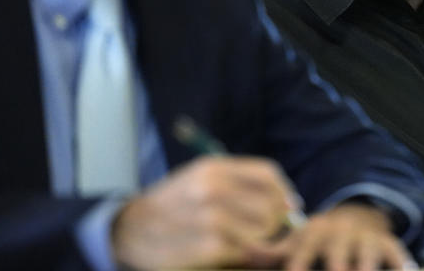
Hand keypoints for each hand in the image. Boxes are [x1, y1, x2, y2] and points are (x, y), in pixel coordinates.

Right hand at [110, 155, 299, 269]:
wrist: (132, 230)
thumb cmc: (175, 204)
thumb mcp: (201, 179)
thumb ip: (241, 185)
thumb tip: (291, 203)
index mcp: (213, 167)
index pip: (267, 174)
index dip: (283, 191)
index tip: (289, 204)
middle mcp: (212, 188)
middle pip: (271, 205)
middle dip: (277, 221)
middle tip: (270, 230)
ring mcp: (211, 218)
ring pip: (264, 231)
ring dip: (263, 240)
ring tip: (250, 242)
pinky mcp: (209, 247)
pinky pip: (247, 252)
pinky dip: (245, 255)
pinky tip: (232, 252)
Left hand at [250, 202, 412, 270]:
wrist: (356, 215)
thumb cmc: (320, 238)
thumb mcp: (297, 240)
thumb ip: (272, 252)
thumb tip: (245, 252)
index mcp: (313, 236)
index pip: (302, 259)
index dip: (300, 268)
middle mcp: (340, 236)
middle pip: (338, 263)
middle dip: (337, 270)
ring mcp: (365, 240)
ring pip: (367, 260)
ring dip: (365, 269)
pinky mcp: (388, 244)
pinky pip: (397, 255)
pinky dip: (401, 266)